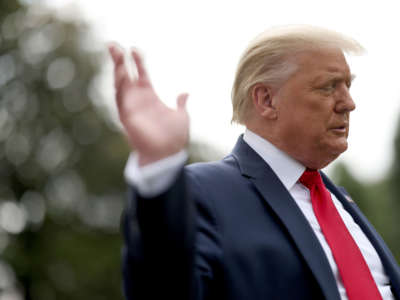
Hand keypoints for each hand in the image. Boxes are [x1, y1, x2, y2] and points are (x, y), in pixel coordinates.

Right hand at [108, 45, 188, 165]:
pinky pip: (120, 98)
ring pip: (120, 85)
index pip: (141, 75)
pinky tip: (123, 72)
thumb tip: (185, 93)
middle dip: (120, 60)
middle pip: (126, 76)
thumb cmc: (174, 138)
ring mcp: (131, 108)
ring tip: (118, 54)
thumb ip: (180, 104)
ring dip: (118, 70)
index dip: (138, 62)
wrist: (168, 155)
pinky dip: (120, 85)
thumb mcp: (181, 116)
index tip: (135, 49)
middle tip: (114, 45)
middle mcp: (138, 101)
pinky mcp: (127, 116)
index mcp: (150, 98)